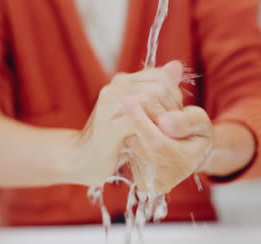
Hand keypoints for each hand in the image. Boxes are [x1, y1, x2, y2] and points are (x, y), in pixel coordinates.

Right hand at [74, 61, 183, 186]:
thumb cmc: (115, 139)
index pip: (162, 76)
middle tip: (172, 129)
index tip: (174, 116)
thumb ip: (156, 90)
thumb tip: (176, 65)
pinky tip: (153, 143)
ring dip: (164, 120)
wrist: (84, 159)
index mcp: (123, 82)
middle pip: (159, 87)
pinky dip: (152, 131)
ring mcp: (109, 105)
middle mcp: (114, 88)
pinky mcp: (108, 125)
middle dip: (173, 109)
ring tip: (164, 136)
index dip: (175, 96)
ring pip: (150, 99)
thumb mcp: (140, 112)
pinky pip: (138, 120)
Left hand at [124, 101, 212, 192]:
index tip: (128, 100)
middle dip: (135, 121)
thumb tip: (164, 121)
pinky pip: (127, 153)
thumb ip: (186, 120)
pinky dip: (130, 138)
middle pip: (139, 144)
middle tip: (137, 105)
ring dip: (131, 129)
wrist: (190, 155)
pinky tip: (139, 133)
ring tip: (145, 121)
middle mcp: (165, 178)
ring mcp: (150, 182)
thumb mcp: (200, 121)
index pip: (156, 143)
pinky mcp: (139, 180)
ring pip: (130, 147)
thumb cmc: (196, 133)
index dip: (140, 121)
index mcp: (185, 162)